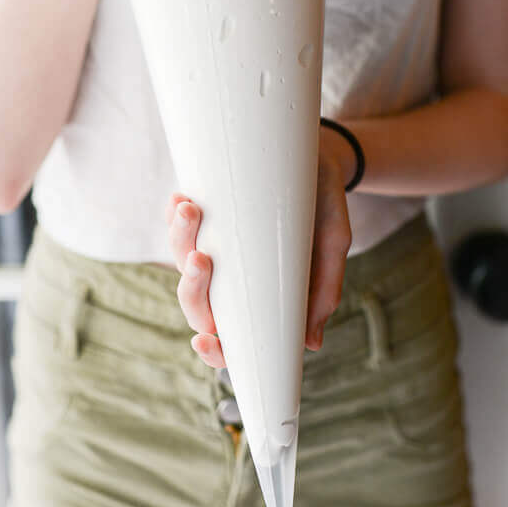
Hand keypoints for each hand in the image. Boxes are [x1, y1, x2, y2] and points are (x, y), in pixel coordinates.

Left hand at [164, 126, 354, 366]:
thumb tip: (312, 343)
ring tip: (191, 210)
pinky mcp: (205, 209)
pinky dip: (174, 213)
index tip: (205, 339)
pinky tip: (183, 198)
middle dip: (191, 287)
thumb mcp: (333, 245)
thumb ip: (324, 290)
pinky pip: (177, 219)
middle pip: (195, 301)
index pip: (227, 335)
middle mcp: (229, 275)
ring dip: (180, 239)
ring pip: (180, 256)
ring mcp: (213, 242)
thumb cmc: (324, 210)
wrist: (319, 157)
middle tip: (201, 260)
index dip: (211, 349)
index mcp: (257, 296)